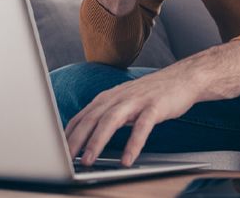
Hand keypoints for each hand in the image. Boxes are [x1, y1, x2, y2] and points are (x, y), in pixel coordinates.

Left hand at [64, 69, 196, 166]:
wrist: (182, 78)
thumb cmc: (151, 94)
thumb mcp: (124, 102)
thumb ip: (106, 115)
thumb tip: (86, 136)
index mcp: (108, 97)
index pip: (82, 116)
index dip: (68, 133)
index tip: (56, 150)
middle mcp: (119, 97)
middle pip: (92, 118)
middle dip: (76, 139)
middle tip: (65, 159)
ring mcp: (136, 100)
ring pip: (111, 121)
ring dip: (97, 141)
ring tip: (88, 161)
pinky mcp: (155, 107)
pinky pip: (142, 127)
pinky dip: (132, 144)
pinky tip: (127, 159)